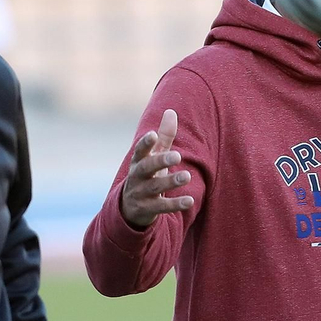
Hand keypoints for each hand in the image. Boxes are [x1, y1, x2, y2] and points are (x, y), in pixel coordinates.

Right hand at [120, 108, 194, 228]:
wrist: (130, 208)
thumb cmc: (147, 175)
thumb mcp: (153, 156)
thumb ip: (164, 136)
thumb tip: (171, 111)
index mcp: (138, 161)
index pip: (140, 150)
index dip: (146, 143)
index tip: (153, 135)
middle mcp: (137, 176)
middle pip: (147, 168)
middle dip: (160, 161)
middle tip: (177, 155)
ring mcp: (140, 193)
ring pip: (155, 187)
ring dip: (170, 181)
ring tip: (187, 176)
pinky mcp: (147, 209)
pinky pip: (162, 207)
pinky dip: (175, 204)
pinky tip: (190, 201)